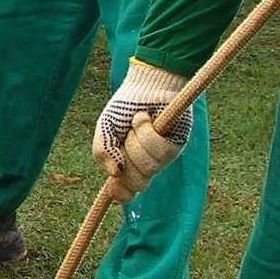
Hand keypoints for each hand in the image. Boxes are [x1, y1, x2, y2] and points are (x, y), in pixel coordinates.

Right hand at [92, 59, 192, 196]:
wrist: (145, 85)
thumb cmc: (125, 107)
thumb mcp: (105, 128)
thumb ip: (102, 151)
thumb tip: (115, 174)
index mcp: (130, 164)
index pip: (128, 190)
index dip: (121, 193)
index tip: (114, 188)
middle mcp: (149, 164)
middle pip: (137, 182)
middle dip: (127, 160)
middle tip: (124, 139)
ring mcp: (164, 156)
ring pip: (148, 165)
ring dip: (136, 140)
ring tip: (137, 121)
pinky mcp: (177, 144)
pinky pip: (160, 150)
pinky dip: (147, 131)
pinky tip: (146, 118)